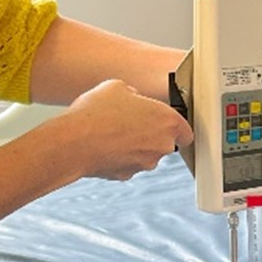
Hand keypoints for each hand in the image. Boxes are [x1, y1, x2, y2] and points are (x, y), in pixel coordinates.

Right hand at [54, 79, 193, 180]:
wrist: (75, 141)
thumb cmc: (97, 112)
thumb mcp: (117, 87)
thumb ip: (134, 95)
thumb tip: (132, 99)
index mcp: (167, 121)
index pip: (186, 131)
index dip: (176, 127)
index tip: (165, 123)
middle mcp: (162, 145)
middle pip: (165, 142)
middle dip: (151, 134)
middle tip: (131, 122)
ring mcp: (145, 163)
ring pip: (146, 154)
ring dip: (134, 145)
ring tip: (112, 131)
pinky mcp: (128, 175)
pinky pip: (128, 163)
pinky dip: (120, 157)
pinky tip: (104, 145)